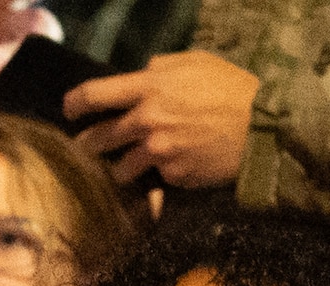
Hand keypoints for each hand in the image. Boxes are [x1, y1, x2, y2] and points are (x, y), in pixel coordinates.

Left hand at [66, 54, 260, 187]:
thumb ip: (161, 68)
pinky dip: (162, 176)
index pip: (96, 95)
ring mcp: (160, 154)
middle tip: (85, 149)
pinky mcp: (176, 178)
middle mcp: (148, 122)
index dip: (75, 103)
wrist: (260, 128)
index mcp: (148, 87)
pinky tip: (174, 169)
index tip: (69, 111)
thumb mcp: (193, 62)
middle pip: (101, 138)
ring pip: (124, 168)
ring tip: (126, 170)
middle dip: (89, 144)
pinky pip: (159, 179)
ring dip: (122, 169)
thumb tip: (143, 74)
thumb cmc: (230, 88)